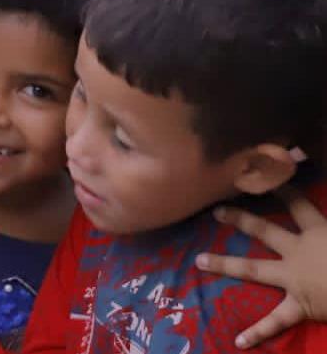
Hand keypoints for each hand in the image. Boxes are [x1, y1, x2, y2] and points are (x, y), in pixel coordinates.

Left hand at [196, 187, 326, 348]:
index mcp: (320, 233)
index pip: (300, 207)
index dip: (284, 191)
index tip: (267, 178)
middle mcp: (300, 252)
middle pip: (266, 231)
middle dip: (240, 219)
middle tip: (216, 211)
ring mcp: (295, 279)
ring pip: (254, 269)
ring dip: (225, 264)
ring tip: (199, 260)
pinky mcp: (299, 306)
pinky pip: (276, 321)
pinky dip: (259, 332)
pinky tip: (239, 342)